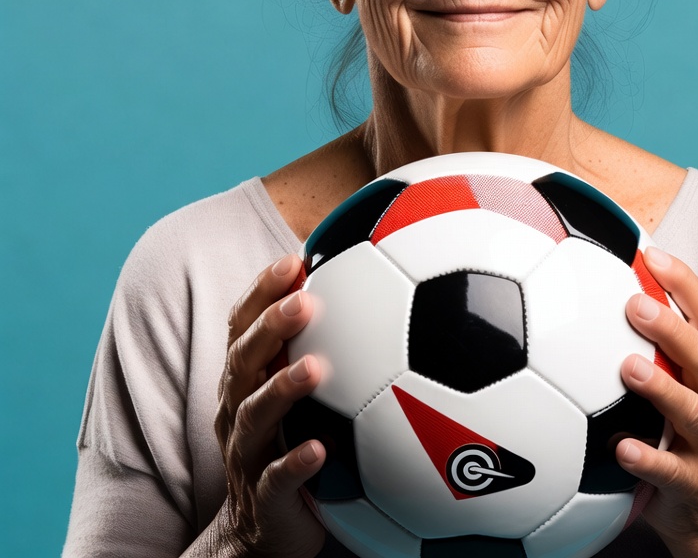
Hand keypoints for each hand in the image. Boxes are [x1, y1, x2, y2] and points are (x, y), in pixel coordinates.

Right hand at [211, 253, 326, 557]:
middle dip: (270, 328)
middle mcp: (238, 410)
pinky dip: (295, 463)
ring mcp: (247, 454)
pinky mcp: (264, 497)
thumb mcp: (292, 391)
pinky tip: (320, 449)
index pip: (242, 327)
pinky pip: (276, 480)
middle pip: (243, 362)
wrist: (261, 529)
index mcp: (245, 380)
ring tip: (314, 368)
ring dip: (282, 390)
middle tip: (304, 301)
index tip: (293, 260)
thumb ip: (316, 344)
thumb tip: (367, 285)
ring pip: (255, 417)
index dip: (261, 292)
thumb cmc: (286, 441)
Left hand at [616, 247, 697, 557]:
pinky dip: (647, 459)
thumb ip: (650, 339)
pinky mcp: (691, 482)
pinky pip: (670, 472)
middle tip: (633, 305)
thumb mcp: (677, 379)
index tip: (650, 254)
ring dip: (661, 387)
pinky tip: (620, 448)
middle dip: (672, 328)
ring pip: (692, 411)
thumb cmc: (680, 429)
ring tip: (627, 368)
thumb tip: (597, 283)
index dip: (684, 282)